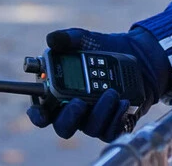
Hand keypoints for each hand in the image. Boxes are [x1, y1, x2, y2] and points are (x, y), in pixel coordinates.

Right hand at [25, 27, 170, 141]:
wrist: (133, 56)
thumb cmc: (101, 48)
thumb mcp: (84, 39)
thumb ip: (67, 38)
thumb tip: (52, 39)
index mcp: (57, 94)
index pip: (41, 112)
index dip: (38, 115)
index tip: (42, 112)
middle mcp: (72, 111)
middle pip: (63, 127)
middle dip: (70, 117)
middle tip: (79, 102)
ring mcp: (92, 120)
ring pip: (90, 128)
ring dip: (100, 112)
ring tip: (111, 92)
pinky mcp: (111, 124)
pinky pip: (110, 131)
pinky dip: (116, 118)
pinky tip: (122, 102)